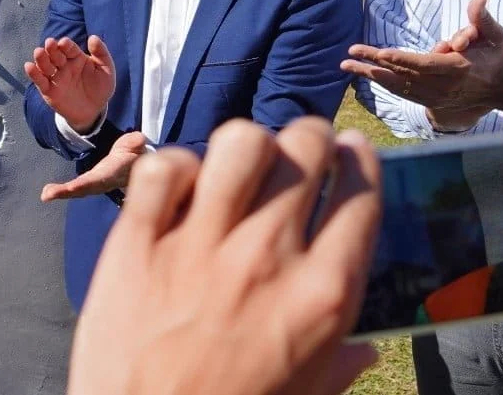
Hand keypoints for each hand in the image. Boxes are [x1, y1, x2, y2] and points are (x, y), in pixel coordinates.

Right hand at [24, 35, 115, 131]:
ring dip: (41, 59)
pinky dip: (33, 74)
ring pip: (45, 66)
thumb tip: (93, 37)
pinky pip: (40, 81)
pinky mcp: (48, 91)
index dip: (66, 44)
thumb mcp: (106, 70)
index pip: (68, 48)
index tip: (64, 43)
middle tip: (50, 43)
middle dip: (52, 48)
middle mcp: (63, 65)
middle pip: (54, 54)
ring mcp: (55, 77)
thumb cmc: (100, 88)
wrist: (94, 111)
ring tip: (38, 52)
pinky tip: (29, 66)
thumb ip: (101, 53)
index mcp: (75, 57)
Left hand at [42, 130, 147, 201]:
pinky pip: (76, 188)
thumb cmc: (134, 153)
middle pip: (84, 188)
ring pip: (78, 190)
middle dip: (68, 192)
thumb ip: (135, 142)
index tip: (72, 187)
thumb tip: (138, 139)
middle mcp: (103, 182)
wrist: (137, 165)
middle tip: (48, 195)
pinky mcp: (90, 183)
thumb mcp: (137, 145)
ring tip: (46, 195)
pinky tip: (47, 193)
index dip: (85, 183)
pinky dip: (62, 192)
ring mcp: (96, 184)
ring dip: (62, 193)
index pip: (98, 179)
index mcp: (113, 173)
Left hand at [68, 118, 380, 394]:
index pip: (362, 193)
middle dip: (307, 138)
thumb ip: (338, 364)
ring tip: (236, 165)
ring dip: (244, 145)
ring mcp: (198, 243)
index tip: (351, 151)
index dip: (360, 160)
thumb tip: (365, 350)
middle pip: (304, 149)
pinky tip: (176, 187)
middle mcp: (267, 257)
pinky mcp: (136, 239)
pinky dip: (171, 165)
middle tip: (295, 151)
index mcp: (322, 297)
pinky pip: (160, 165)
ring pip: (239, 142)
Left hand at [341, 0, 502, 130]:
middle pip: (402, 74)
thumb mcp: (495, 38)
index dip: (402, 59)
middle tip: (350, 53)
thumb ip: (483, 19)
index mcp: (455, 70)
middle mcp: (440, 86)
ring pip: (396, 85)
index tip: (381, 53)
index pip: (423, 65)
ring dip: (370, 74)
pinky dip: (380, 82)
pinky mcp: (428, 101)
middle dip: (375, 63)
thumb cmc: (496, 60)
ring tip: (346, 65)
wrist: (502, 91)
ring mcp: (433, 96)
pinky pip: (399, 91)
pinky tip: (362, 73)